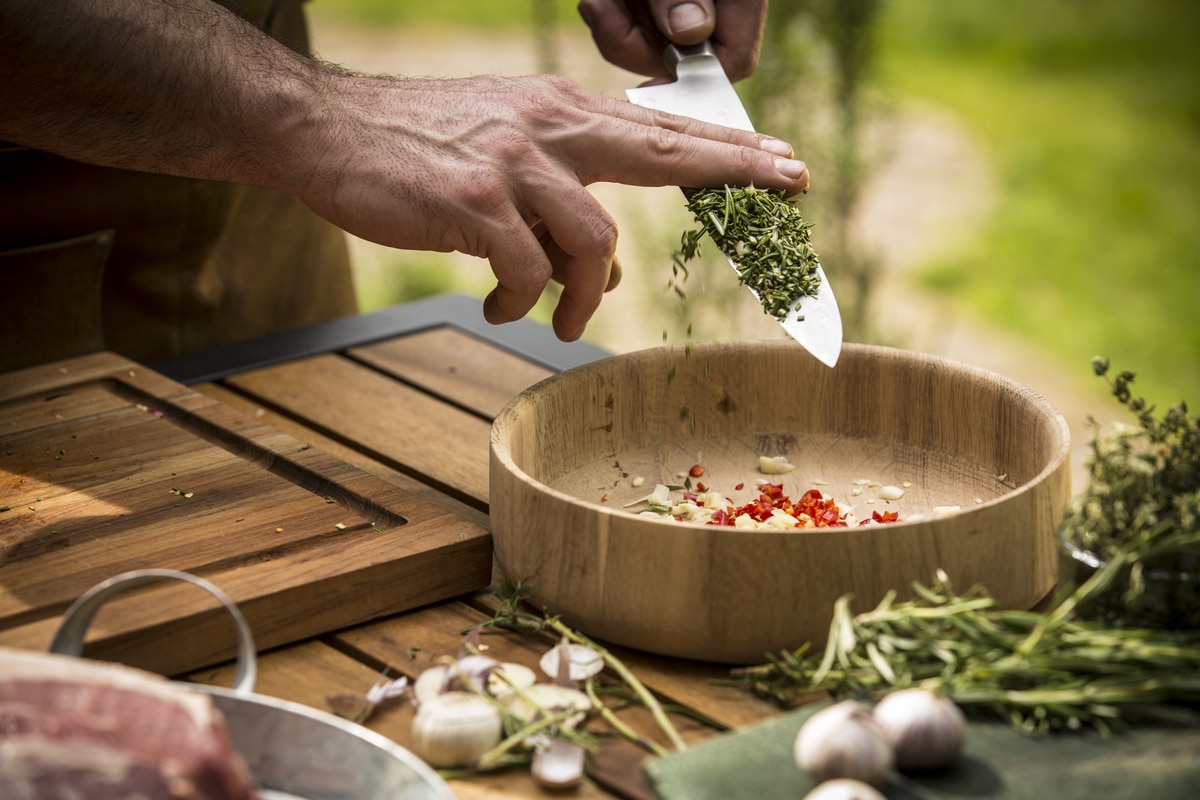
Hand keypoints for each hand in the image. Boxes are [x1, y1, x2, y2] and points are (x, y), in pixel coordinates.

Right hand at [296, 72, 805, 340]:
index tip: (784, 161)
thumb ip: (560, 197)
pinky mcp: (474, 202)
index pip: (661, 129)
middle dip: (736, 169)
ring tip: (559, 321)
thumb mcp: (504, 154)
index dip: (729, 148)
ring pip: (593, 241)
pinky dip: (521, 302)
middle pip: (664, 150)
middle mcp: (547, 126)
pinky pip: (527, 272)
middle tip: (792, 186)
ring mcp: (513, 162)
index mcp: (560, 110)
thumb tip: (610, 270)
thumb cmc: (418, 148)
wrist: (327, 128)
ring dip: (584, 296)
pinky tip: (501, 308)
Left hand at [578, 0, 767, 81]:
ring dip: (613, 27)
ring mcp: (677, 5)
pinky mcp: (646, 4)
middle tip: (603, 10)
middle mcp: (712, 3)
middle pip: (684, 61)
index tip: (649, 83)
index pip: (734, 60)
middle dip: (636, 44)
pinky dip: (605, 13)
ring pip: (649, 48)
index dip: (696, 80)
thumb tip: (689, 31)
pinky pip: (625, 29)